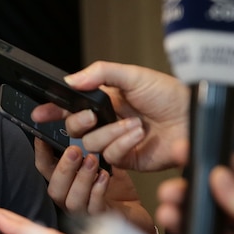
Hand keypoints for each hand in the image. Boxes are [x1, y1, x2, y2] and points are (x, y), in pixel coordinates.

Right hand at [32, 60, 188, 171]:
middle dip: (78, 122)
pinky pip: (110, 157)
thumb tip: (71, 80)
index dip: (51, 110)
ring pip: (90, 144)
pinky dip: (122, 144)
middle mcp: (106, 122)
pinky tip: (138, 135)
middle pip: (73, 128)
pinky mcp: (127, 160)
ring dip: (111, 133)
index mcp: (103, 100)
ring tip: (135, 124)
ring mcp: (115, 141)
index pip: (69, 106)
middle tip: (93, 115)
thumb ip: (100, 73)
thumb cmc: (170, 94)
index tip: (39, 113)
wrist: (195, 119)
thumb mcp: (133, 75)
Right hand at [34, 139, 155, 233]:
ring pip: (72, 199)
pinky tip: (105, 177)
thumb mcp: (99, 157)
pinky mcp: (101, 219)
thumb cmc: (114, 184)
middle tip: (75, 150)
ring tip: (93, 161)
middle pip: (54, 187)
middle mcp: (68, 196)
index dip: (40, 153)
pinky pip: (94, 207)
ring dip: (81, 178)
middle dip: (63, 168)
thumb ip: (86, 143)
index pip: (44, 167)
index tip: (42, 136)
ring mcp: (82, 210)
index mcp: (63, 180)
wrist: (134, 209)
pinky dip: (97, 191)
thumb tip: (78, 116)